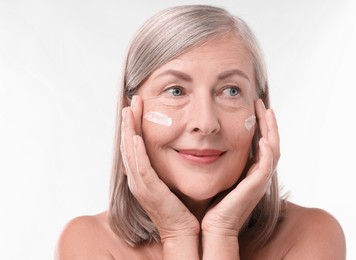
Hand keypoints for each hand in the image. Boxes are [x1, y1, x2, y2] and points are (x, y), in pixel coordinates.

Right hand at [120, 96, 198, 241]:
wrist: (183, 231)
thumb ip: (171, 163)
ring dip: (130, 130)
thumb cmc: (182, 207)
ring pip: (131, 152)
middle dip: (130, 121)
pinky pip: (141, 168)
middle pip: (129, 144)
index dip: (134, 125)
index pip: (134, 145)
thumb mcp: (173, 179)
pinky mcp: (149, 191)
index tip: (139, 106)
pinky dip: (138, 151)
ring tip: (131, 110)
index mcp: (142, 176)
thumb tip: (181, 145)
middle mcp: (137, 179)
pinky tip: (137, 136)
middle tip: (134, 101)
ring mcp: (141, 186)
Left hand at [201, 99, 279, 236]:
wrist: (214, 227)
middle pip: (272, 143)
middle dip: (268, 123)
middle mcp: (259, 175)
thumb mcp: (220, 175)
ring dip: (272, 131)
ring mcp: (260, 181)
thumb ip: (222, 160)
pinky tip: (263, 139)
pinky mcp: (256, 188)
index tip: (254, 108)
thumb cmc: (214, 203)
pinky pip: (267, 167)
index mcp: (252, 171)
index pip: (262, 143)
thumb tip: (210, 142)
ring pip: (274, 151)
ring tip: (267, 112)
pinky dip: (268, 152)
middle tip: (261, 104)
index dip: (261, 125)